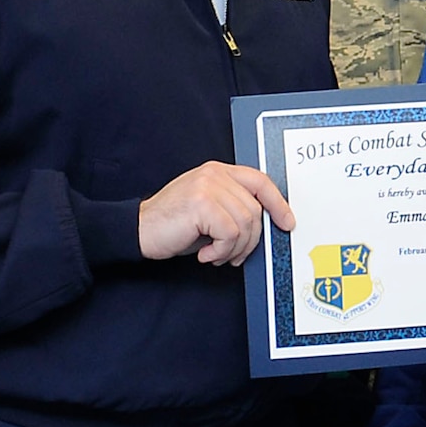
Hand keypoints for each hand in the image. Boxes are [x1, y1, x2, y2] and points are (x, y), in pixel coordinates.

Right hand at [138, 161, 293, 265]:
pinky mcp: (201, 203)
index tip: (287, 222)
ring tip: (216, 254)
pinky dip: (221, 251)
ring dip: (233, 249)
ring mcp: (207, 186)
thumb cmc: (173, 224)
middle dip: (249, 241)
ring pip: (246, 223)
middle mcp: (214, 174)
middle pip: (255, 209)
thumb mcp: (208, 209)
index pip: (260, 181)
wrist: (138, 230)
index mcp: (219, 171)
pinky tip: (205, 254)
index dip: (278, 203)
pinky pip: (230, 234)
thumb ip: (233, 206)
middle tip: (231, 254)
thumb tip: (265, 222)